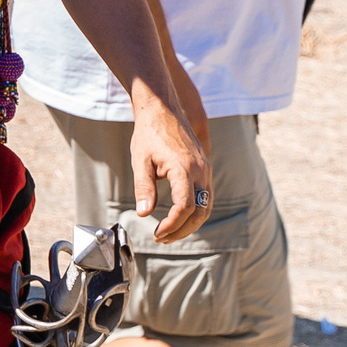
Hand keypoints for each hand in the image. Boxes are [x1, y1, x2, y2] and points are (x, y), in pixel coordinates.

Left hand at [127, 85, 211, 241]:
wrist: (162, 108)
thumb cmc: (149, 133)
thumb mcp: (140, 161)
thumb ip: (144, 188)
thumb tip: (144, 213)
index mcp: (184, 168)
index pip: (185, 207)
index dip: (172, 225)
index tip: (157, 233)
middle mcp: (200, 170)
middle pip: (200, 212)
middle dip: (182, 230)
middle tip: (162, 238)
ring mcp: (205, 168)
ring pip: (206, 206)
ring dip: (190, 223)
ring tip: (170, 232)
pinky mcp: (204, 167)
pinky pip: (206, 196)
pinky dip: (196, 211)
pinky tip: (179, 217)